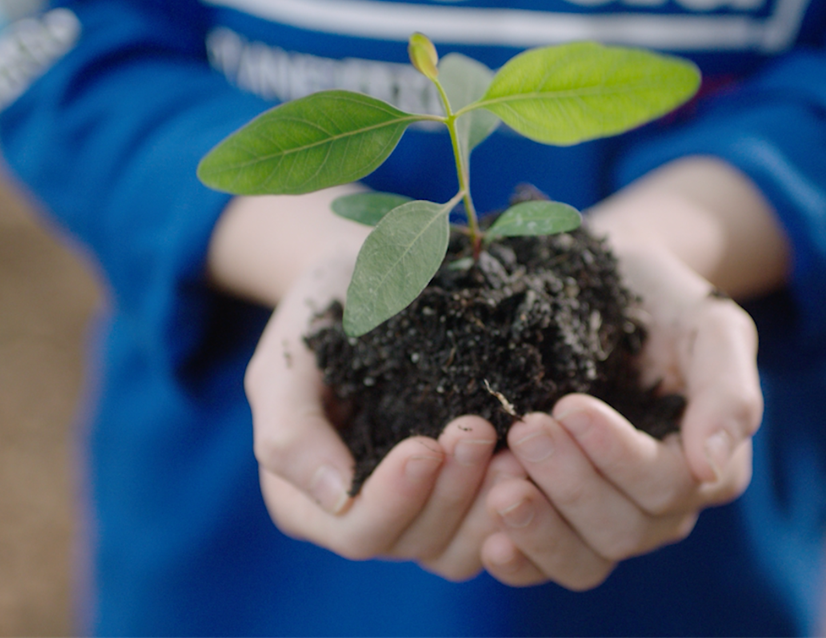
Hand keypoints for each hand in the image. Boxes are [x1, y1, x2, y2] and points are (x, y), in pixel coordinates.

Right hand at [246, 252, 511, 579]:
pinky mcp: (462, 494)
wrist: (373, 277)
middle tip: (479, 429)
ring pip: (458, 548)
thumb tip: (335, 496)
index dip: (394, 499)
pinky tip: (536, 460)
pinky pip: (493, 529)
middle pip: (413, 541)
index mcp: (307, 500)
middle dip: (451, 491)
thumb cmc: (323, 313)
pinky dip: (516, 502)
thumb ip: (291, 430)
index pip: (356, 530)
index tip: (426, 445)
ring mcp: (418, 510)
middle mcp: (364, 516)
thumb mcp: (289, 360)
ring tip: (518, 450)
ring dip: (491, 504)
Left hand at [479, 157, 777, 590]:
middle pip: (622, 530)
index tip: (569, 406)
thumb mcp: (710, 327)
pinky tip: (489, 541)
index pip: (667, 485)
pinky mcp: (558, 521)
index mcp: (703, 464)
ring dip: (540, 530)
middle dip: (570, 483)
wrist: (604, 284)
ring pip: (585, 562)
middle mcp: (659, 507)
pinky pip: (542, 568)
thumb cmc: (661, 302)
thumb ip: (727, 391)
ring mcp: (606, 520)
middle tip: (525, 428)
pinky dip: (518, 561)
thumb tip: (710, 468)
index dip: (617, 455)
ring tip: (501, 488)